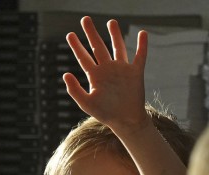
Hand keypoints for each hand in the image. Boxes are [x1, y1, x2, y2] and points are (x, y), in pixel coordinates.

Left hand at [63, 16, 148, 131]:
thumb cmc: (106, 114)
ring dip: (115, 34)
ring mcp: (122, 70)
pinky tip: (143, 34)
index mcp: (95, 76)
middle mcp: (108, 70)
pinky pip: (139, 56)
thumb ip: (74, 90)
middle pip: (98, 47)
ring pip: (118, 47)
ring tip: (111, 22)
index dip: (76, 46)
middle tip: (85, 19)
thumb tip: (66, 74)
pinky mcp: (135, 73)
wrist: (127, 121)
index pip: (84, 57)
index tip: (70, 34)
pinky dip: (142, 45)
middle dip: (91, 33)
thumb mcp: (87, 103)